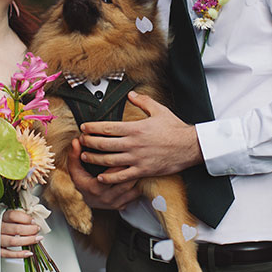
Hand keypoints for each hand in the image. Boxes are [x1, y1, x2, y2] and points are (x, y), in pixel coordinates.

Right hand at [0, 208, 41, 257]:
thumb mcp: (3, 216)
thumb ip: (16, 217)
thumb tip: (32, 221)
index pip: (13, 216)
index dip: (25, 219)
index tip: (33, 221)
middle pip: (15, 229)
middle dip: (30, 230)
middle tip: (37, 230)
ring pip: (13, 241)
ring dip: (27, 240)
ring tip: (37, 239)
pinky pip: (8, 254)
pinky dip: (19, 254)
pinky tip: (28, 253)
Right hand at [67, 137, 140, 209]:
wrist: (82, 201)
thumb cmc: (80, 182)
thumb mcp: (74, 169)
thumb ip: (74, 155)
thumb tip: (75, 141)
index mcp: (96, 188)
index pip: (113, 175)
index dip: (120, 162)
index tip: (125, 153)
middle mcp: (106, 198)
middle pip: (127, 182)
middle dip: (132, 169)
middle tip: (136, 157)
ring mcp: (115, 203)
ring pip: (134, 189)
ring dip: (137, 177)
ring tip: (139, 165)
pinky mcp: (121, 206)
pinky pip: (135, 196)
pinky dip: (137, 186)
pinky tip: (137, 176)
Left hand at [79, 91, 202, 184]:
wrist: (190, 146)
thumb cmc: (175, 129)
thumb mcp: (159, 110)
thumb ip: (143, 102)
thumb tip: (131, 94)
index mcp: (136, 128)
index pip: (108, 127)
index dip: (93, 128)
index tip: (84, 128)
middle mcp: (134, 144)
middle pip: (104, 144)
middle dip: (89, 143)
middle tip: (80, 141)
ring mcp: (138, 158)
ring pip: (110, 161)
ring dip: (95, 159)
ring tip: (84, 157)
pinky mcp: (143, 170)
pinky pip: (123, 176)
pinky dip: (110, 178)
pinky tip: (101, 177)